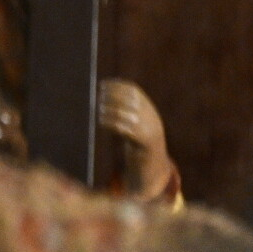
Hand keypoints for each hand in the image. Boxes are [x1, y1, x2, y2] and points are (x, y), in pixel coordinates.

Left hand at [100, 80, 178, 202]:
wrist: (154, 166)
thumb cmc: (138, 144)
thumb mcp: (135, 124)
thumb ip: (126, 111)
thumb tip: (103, 96)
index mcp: (149, 110)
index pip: (134, 91)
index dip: (118, 85)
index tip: (102, 84)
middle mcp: (151, 117)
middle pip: (131, 100)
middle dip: (114, 95)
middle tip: (98, 96)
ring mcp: (149, 129)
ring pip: (128, 114)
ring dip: (111, 109)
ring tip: (99, 109)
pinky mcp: (144, 142)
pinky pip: (126, 129)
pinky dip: (112, 123)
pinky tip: (101, 121)